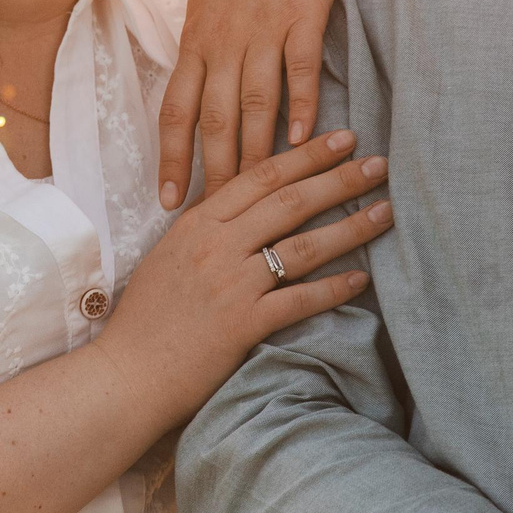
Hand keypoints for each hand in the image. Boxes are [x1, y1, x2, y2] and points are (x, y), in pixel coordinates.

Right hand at [99, 129, 391, 426]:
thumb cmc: (145, 319)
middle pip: (290, 201)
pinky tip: (362, 279)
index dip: (306, 154)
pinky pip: (300, 300)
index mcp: (197, 223)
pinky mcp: (243, 324)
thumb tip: (238, 205)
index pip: (260, 175)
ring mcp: (231, 284)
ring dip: (351, 227)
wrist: (126, 374)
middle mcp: (216, 246)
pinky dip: (334, 288)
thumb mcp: (168, 256)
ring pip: (303, 246)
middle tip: (379, 163)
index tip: (342, 138)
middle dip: (339, 178)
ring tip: (386, 212)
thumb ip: (205, 229)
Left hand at [156, 0, 344, 206]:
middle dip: (212, 170)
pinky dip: (301, 106)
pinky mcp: (302, 15)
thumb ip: (203, 44)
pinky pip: (299, 68)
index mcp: (196, 36)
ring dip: (256, 151)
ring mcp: (263, 27)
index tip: (167, 199)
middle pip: (214, 117)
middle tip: (212, 216)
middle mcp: (223, 37)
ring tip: (256, 193)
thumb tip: (195, 89)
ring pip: (255, 101)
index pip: (175, 109)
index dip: (171, 157)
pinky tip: (305, 140)